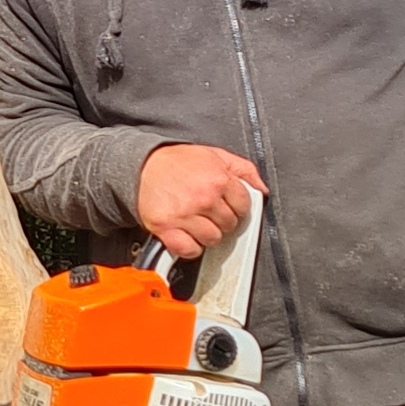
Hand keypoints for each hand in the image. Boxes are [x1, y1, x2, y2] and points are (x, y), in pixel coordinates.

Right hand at [136, 141, 266, 255]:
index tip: (229, 206)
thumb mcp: (215, 155)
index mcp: (218, 179)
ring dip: (207, 234)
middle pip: (229, 225)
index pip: (244, 206)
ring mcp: (185, 214)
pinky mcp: (167, 227)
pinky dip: (190, 247)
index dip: (238, 207)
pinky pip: (189, 250)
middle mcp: (204, 198)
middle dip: (222, 220)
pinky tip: (187, 235)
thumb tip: (262, 189)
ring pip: (212, 239)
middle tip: (210, 212)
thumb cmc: (178, 161)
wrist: (142, 165)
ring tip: (197, 222)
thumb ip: (244, 170)